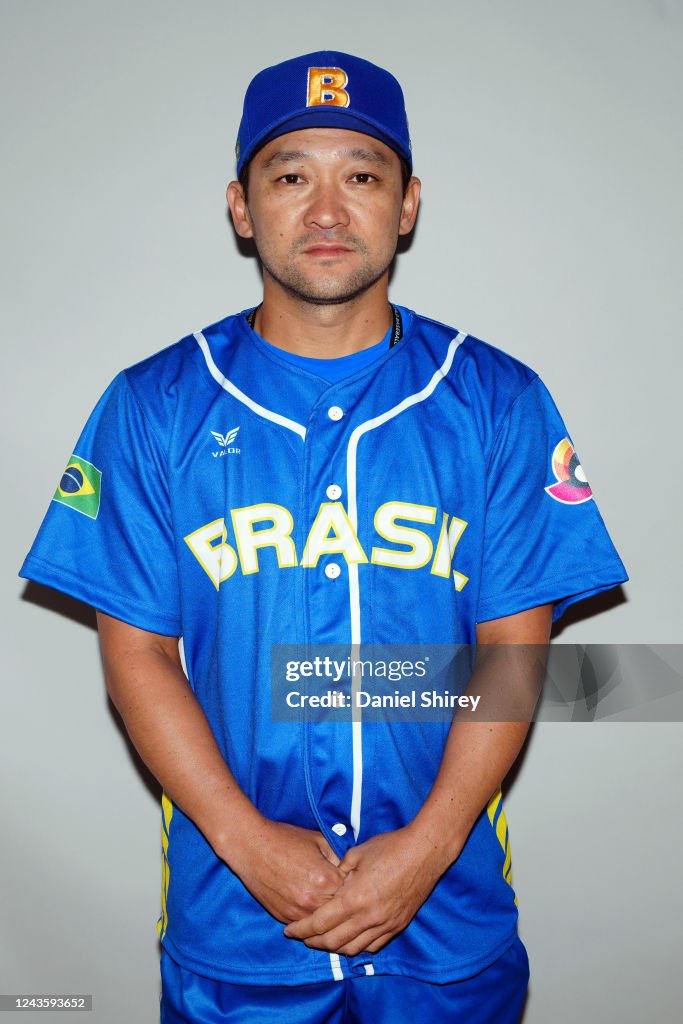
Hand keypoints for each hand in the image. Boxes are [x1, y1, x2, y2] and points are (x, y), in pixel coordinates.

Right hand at [226, 817, 346, 923]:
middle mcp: (313, 901)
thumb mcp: (319, 840)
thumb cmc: (286, 839)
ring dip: (328, 915)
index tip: (356, 882)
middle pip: (340, 911)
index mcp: (326, 879)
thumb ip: (340, 857)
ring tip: (332, 905)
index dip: (355, 886)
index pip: (352, 891)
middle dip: (344, 903)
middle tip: (347, 896)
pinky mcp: (284, 918)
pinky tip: (313, 907)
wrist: (251, 846)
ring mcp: (298, 912)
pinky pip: (305, 925)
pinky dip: (311, 918)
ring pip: (323, 923)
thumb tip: (352, 870)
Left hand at [283, 825, 454, 955]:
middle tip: (301, 937)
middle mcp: (368, 918)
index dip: (301, 929)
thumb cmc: (389, 847)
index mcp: (354, 898)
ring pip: (352, 948)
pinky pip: (372, 946)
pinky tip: (348, 940)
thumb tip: (328, 881)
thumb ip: (338, 871)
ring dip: (333, 948)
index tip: (289, 930)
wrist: (424, 852)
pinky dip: (356, 946)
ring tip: (322, 940)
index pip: (319, 924)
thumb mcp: (356, 854)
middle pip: (332, 942)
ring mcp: (384, 925)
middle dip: (312, 942)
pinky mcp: (397, 926)